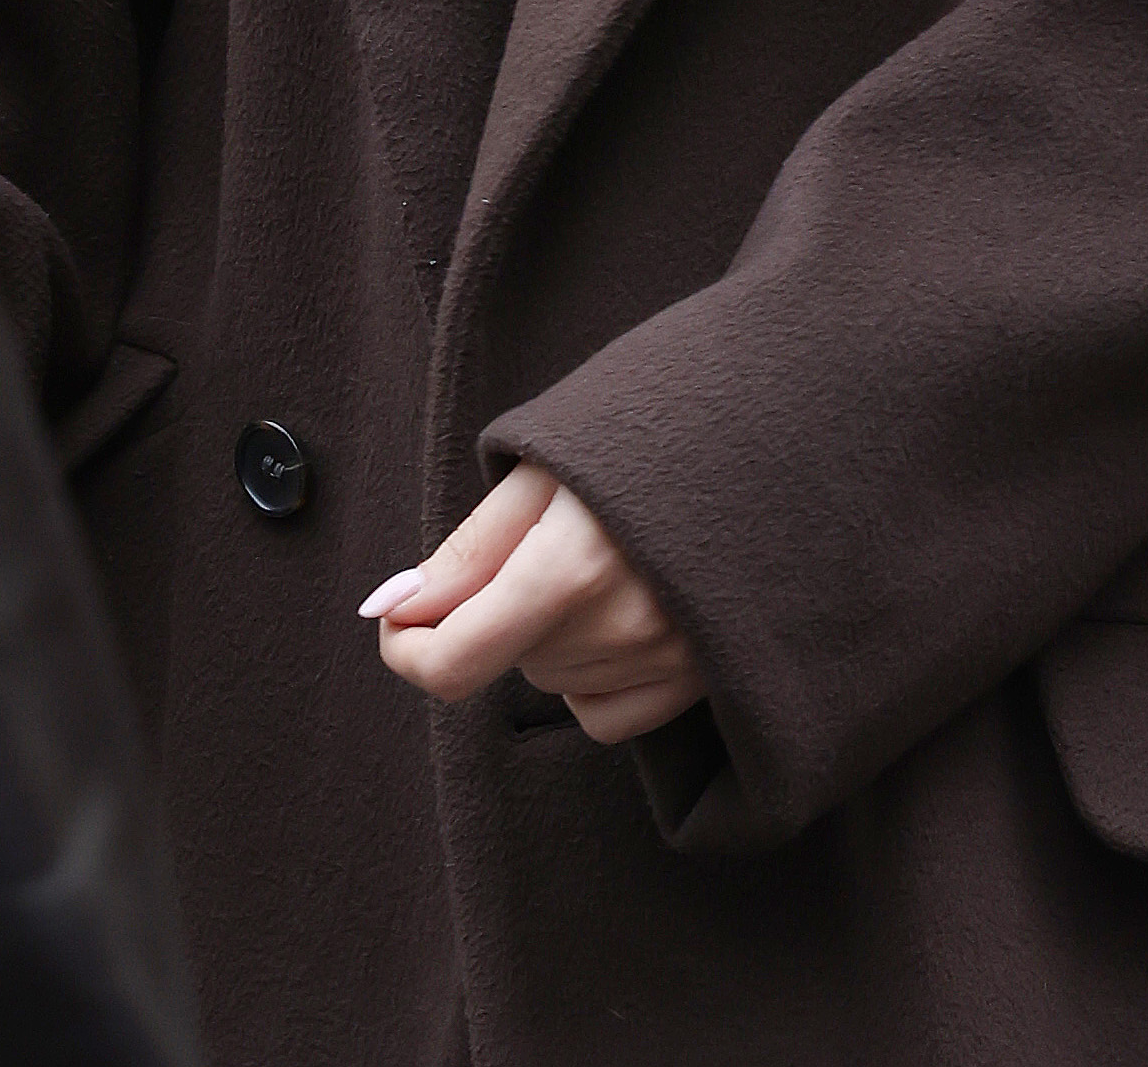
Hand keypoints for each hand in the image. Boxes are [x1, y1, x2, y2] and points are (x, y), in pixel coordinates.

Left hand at [362, 461, 707, 746]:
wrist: (755, 438)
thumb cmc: (638, 433)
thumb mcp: (540, 470)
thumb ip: (466, 551)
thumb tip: (392, 607)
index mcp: (570, 566)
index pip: (455, 660)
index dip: (406, 649)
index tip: (395, 620)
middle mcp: (621, 627)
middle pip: (505, 660)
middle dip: (496, 610)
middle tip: (540, 538)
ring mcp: (665, 661)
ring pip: (551, 680)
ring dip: (546, 637)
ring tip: (592, 561)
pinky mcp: (696, 681)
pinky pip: (602, 713)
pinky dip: (590, 674)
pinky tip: (616, 613)